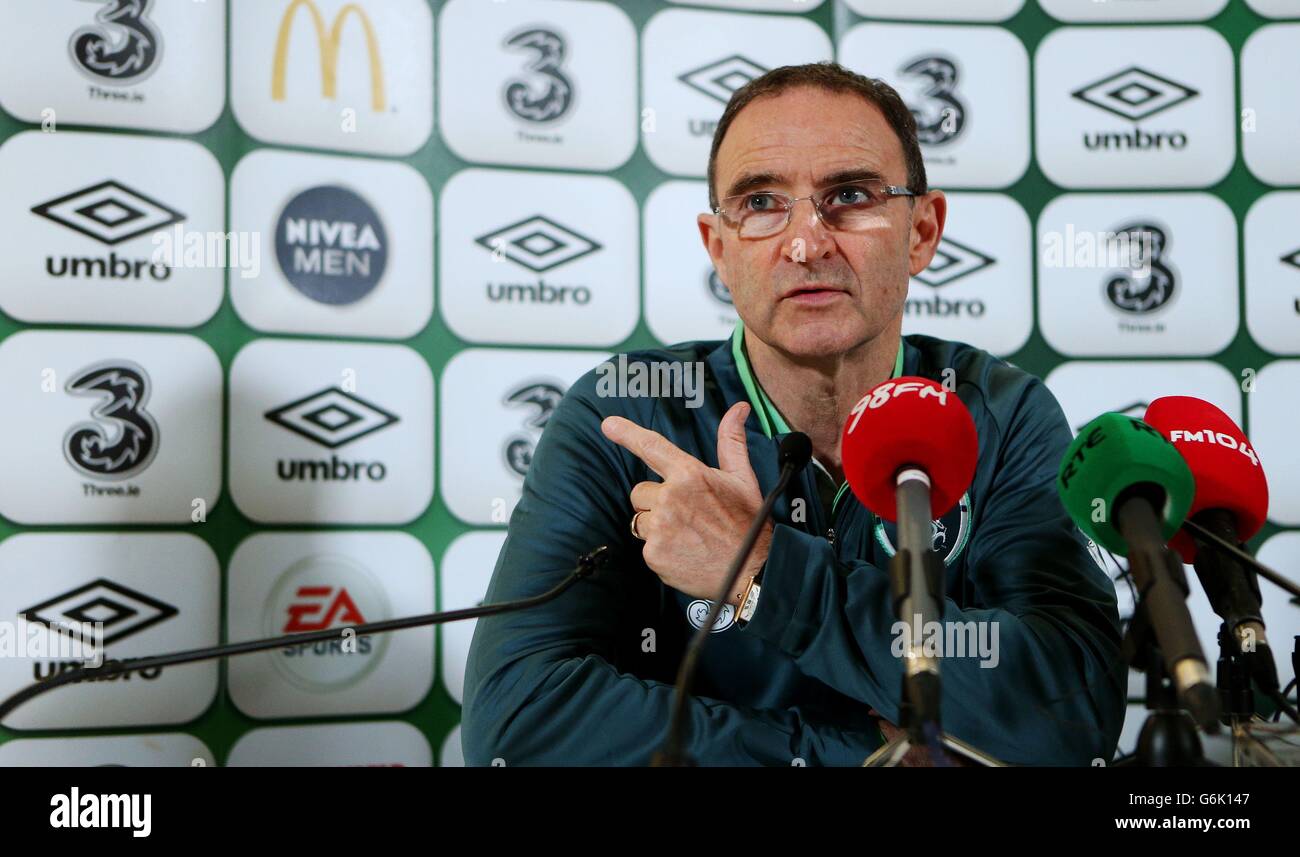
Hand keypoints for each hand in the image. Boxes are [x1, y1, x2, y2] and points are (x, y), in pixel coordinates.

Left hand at [601, 402, 769, 605]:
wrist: (753, 571)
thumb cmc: (748, 524)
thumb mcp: (743, 478)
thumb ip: (731, 441)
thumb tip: (738, 408)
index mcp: (689, 474)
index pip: (652, 447)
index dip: (627, 434)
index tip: (608, 424)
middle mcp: (670, 498)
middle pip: (640, 492)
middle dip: (656, 503)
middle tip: (687, 516)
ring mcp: (660, 527)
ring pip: (640, 520)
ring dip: (657, 527)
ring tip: (687, 536)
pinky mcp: (654, 553)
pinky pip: (646, 546)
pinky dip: (661, 550)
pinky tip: (684, 552)